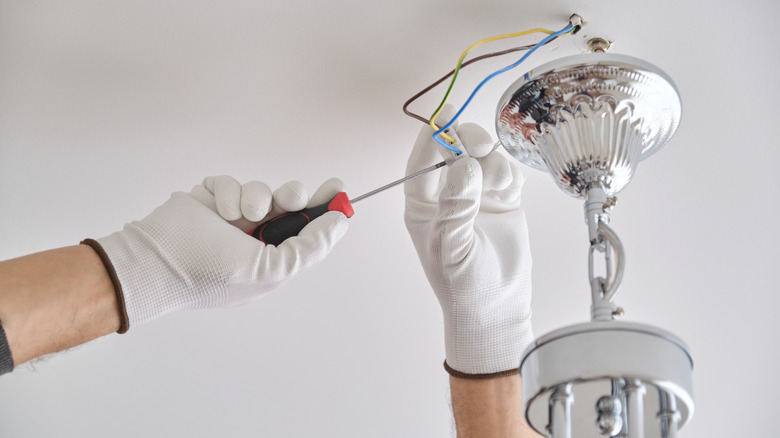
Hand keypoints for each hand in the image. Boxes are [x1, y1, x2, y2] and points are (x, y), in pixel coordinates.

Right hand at [88, 176, 348, 331]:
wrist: (156, 260)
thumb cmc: (211, 273)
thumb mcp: (272, 270)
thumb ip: (309, 248)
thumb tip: (339, 224)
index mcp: (271, 258)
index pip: (306, 230)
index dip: (324, 209)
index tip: (337, 189)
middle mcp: (254, 237)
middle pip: (288, 203)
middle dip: (293, 196)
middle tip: (290, 199)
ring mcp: (231, 217)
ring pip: (260, 189)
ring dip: (255, 198)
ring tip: (241, 215)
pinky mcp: (210, 198)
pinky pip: (231, 182)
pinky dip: (228, 193)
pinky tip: (219, 211)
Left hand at [404, 107, 532, 376]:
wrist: (496, 306)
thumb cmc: (462, 284)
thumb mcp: (452, 245)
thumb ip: (455, 206)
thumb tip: (462, 165)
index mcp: (422, 204)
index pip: (422, 161)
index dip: (433, 135)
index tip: (447, 113)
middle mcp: (447, 194)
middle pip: (453, 150)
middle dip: (467, 141)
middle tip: (481, 147)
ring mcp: (475, 194)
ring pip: (482, 156)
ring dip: (492, 161)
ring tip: (499, 187)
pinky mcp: (501, 198)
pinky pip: (504, 169)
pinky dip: (508, 173)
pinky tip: (509, 193)